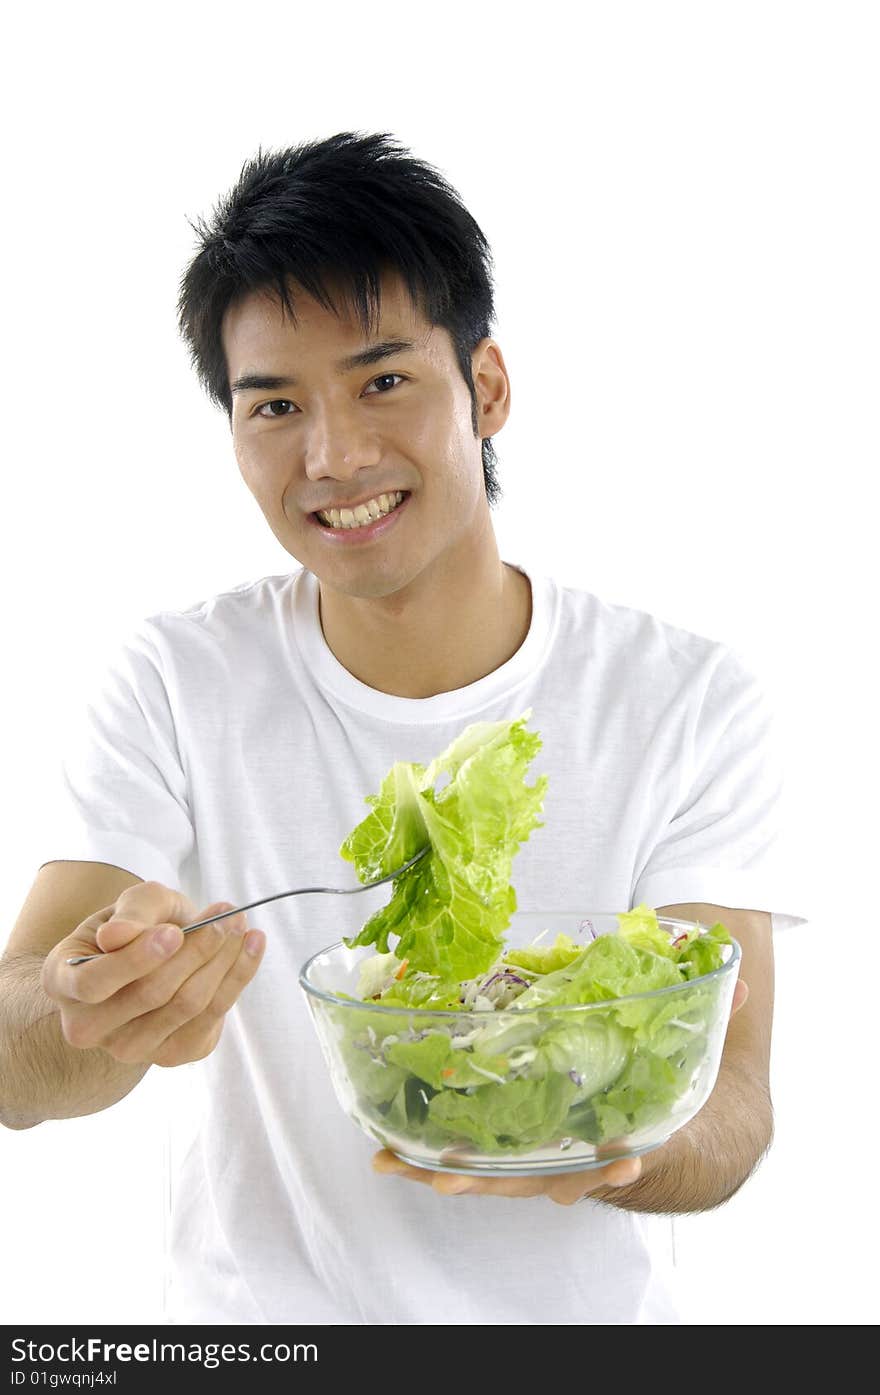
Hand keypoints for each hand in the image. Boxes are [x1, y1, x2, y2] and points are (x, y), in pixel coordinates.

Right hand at [41, 880, 265, 1066]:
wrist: (154, 957)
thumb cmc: (138, 924)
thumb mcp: (133, 904)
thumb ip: (131, 913)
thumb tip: (115, 937)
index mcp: (64, 983)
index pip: (96, 982)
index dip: (137, 958)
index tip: (175, 931)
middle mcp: (88, 1027)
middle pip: (151, 995)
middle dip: (197, 949)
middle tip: (227, 914)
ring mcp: (130, 1049)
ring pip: (187, 1006)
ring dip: (224, 960)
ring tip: (240, 923)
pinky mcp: (173, 1055)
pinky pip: (212, 1018)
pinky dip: (238, 977)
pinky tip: (251, 945)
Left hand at [373, 976, 749, 1202]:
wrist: (658, 1136)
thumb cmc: (662, 1092)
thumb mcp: (688, 1059)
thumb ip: (710, 1021)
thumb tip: (735, 986)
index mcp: (619, 1140)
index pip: (619, 1158)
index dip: (614, 1164)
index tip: (619, 1159)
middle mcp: (571, 1160)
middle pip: (533, 1179)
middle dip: (493, 1178)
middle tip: (452, 1176)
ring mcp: (533, 1157)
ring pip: (487, 1175)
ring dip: (439, 1170)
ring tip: (394, 1161)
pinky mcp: (506, 1142)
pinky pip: (465, 1153)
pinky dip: (426, 1153)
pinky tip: (386, 1148)